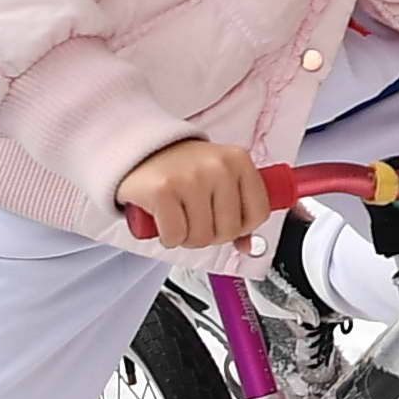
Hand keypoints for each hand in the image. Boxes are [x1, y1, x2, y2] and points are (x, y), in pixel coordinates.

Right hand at [116, 138, 269, 249]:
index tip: (224, 220)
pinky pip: (175, 237)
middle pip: (229, 230)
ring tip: (179, 218)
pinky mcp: (163, 191)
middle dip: (211, 235)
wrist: (140, 152)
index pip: (258, 213)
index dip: (241, 228)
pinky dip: (168, 238)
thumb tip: (248, 246)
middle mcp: (218, 166)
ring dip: (187, 237)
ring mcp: (191, 177)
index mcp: (239, 160)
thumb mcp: (219, 179)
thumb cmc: (183, 169)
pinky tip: (164, 221)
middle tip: (195, 220)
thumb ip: (238, 209)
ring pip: (202, 237)